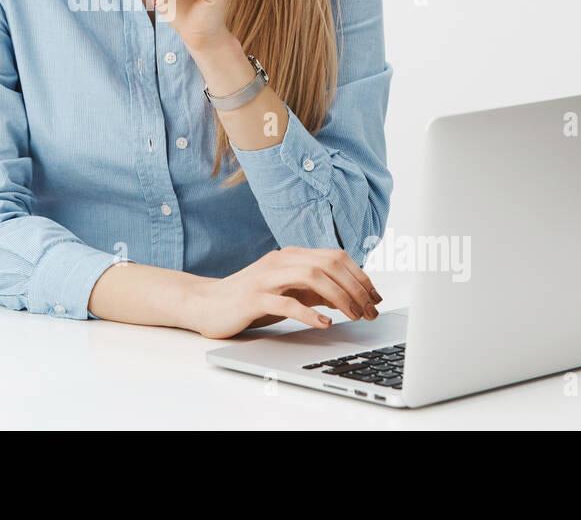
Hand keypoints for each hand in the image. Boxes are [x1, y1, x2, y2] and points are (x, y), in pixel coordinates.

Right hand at [185, 246, 382, 339]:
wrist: (204, 303)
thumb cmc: (248, 299)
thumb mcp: (288, 291)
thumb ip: (314, 290)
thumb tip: (349, 296)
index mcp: (290, 256)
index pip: (335, 257)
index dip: (361, 276)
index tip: (376, 298)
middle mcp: (280, 261)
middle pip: (329, 264)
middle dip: (356, 287)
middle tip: (371, 310)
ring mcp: (266, 278)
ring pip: (312, 276)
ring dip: (340, 297)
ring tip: (354, 315)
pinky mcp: (252, 298)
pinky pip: (286, 302)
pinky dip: (309, 312)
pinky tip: (323, 323)